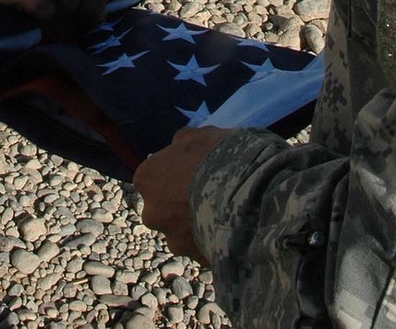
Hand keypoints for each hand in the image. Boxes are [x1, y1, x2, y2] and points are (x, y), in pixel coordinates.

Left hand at [133, 126, 229, 261]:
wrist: (247, 195)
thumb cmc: (220, 156)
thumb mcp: (201, 135)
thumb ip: (183, 142)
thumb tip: (178, 147)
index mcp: (147, 177)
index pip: (151, 176)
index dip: (173, 173)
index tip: (192, 171)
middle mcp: (152, 212)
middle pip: (162, 208)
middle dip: (179, 204)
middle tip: (207, 194)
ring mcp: (173, 239)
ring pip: (181, 233)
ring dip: (196, 226)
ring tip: (224, 214)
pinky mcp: (195, 260)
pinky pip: (203, 249)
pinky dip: (213, 242)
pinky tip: (233, 230)